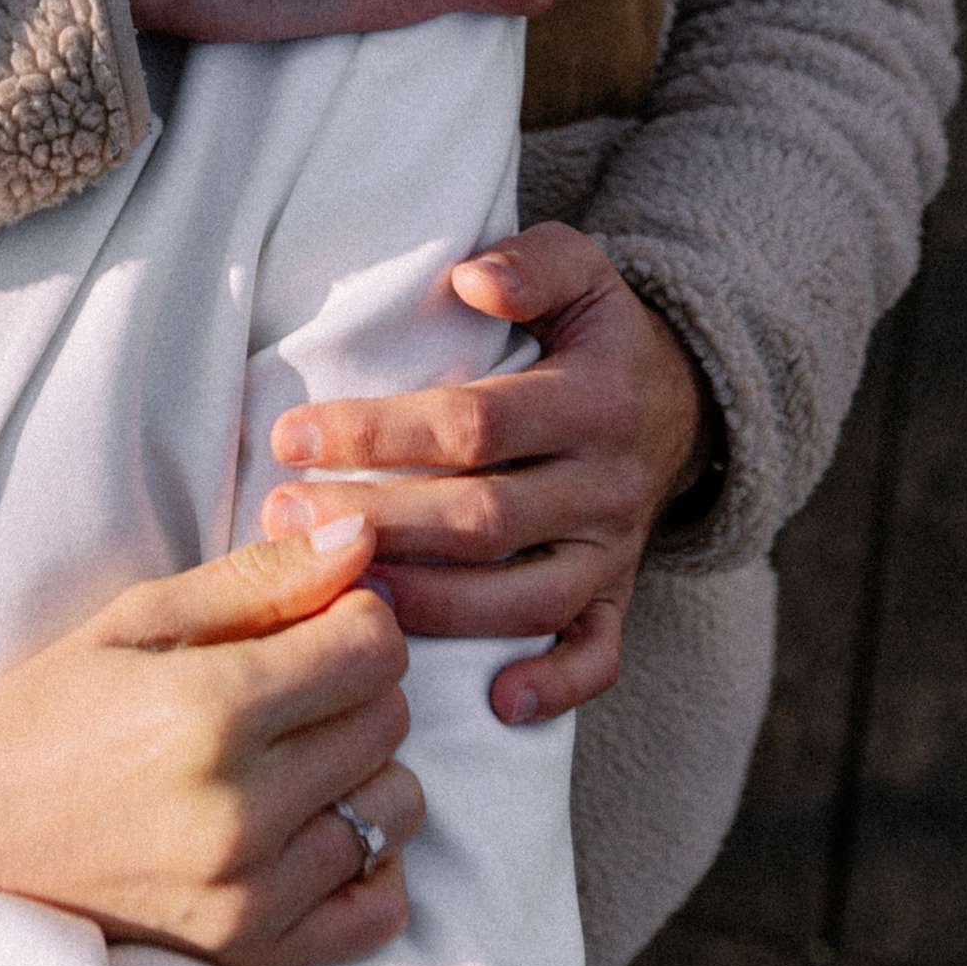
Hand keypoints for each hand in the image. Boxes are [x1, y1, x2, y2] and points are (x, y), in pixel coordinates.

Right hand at [0, 518, 420, 965]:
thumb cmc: (50, 714)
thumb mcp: (136, 620)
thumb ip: (258, 580)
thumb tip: (359, 538)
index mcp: (209, 708)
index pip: (374, 646)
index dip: (353, 618)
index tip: (312, 623)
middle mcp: (241, 806)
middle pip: (390, 718)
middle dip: (355, 686)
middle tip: (290, 688)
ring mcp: (251, 890)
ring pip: (397, 805)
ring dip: (363, 772)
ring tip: (295, 759)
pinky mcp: (253, 950)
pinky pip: (380, 909)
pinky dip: (368, 866)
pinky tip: (315, 830)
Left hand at [261, 226, 717, 727]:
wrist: (684, 404)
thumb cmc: (598, 336)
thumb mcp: (585, 271)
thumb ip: (534, 263)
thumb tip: (472, 279)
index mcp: (592, 401)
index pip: (472, 425)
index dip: (379, 432)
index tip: (292, 436)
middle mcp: (607, 485)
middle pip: (482, 518)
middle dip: (376, 523)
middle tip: (282, 519)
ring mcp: (616, 550)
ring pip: (523, 596)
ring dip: (430, 604)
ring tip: (340, 596)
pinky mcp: (620, 598)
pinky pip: (597, 654)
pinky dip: (555, 684)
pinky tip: (495, 702)